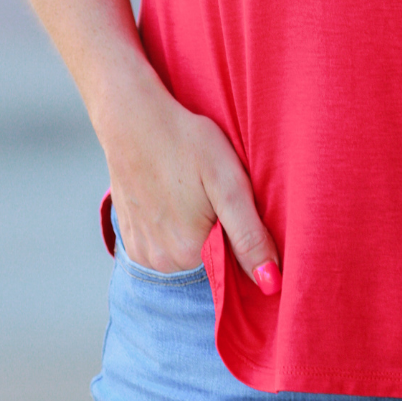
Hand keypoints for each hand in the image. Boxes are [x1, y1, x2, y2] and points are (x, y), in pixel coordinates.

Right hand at [98, 65, 281, 292]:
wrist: (133, 117)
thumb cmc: (186, 142)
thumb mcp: (229, 183)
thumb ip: (250, 237)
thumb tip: (272, 284)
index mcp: (189, 254)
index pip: (232, 268)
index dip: (243, 240)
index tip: (238, 207)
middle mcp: (161, 263)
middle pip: (208, 260)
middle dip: (220, 234)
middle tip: (215, 194)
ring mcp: (141, 251)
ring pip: (185, 253)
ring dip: (196, 231)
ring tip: (195, 193)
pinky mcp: (129, 236)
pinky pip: (162, 244)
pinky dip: (173, 226)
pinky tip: (175, 196)